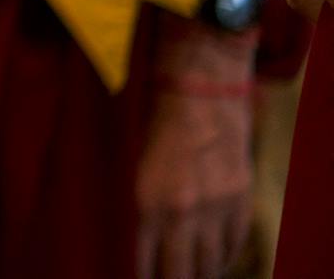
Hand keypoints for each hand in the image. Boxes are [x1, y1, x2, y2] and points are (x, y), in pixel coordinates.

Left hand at [135, 84, 253, 278]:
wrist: (196, 94)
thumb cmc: (147, 123)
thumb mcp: (124, 164)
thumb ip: (122, 202)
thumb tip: (115, 236)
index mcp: (143, 202)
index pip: (139, 264)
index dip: (137, 275)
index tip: (133, 275)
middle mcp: (181, 212)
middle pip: (178, 274)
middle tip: (162, 276)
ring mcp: (215, 209)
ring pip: (209, 266)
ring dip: (198, 274)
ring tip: (187, 273)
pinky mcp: (239, 202)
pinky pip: (233, 246)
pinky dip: (222, 258)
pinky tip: (211, 259)